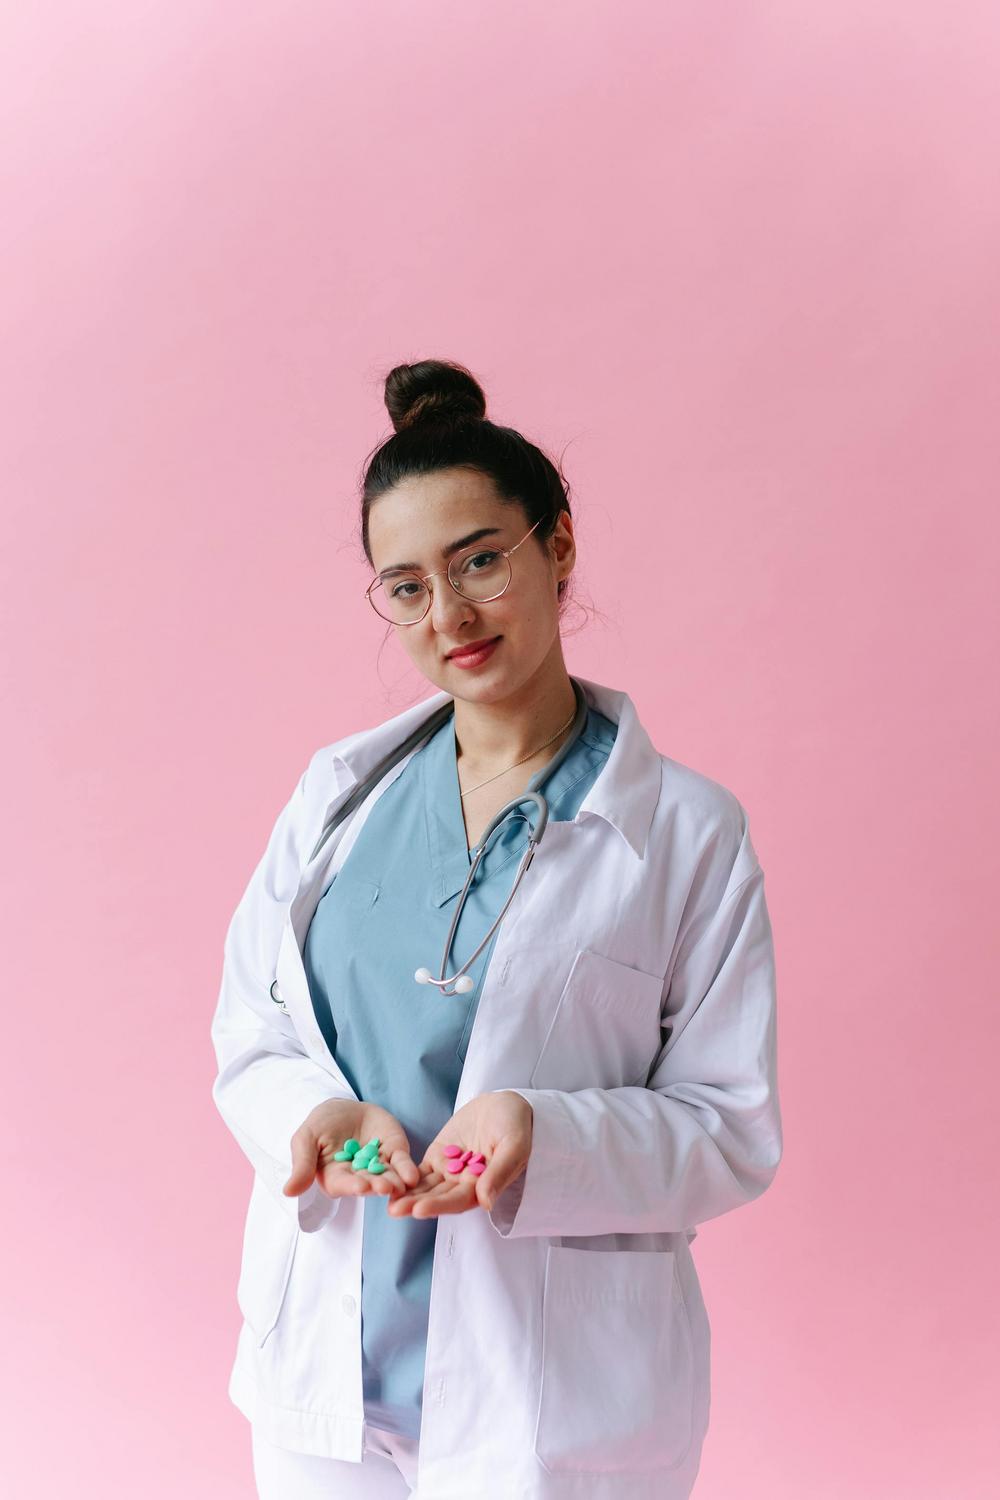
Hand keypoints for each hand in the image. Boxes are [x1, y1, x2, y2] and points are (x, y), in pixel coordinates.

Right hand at [283, 1099, 421, 1202]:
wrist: (344, 1108)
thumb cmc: (321, 1125)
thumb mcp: (306, 1139)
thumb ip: (302, 1165)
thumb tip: (287, 1192)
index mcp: (335, 1178)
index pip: (344, 1184)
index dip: (352, 1185)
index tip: (360, 1186)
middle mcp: (359, 1177)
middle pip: (369, 1183)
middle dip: (377, 1185)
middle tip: (385, 1187)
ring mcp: (379, 1166)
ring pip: (388, 1177)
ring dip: (395, 1182)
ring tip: (402, 1184)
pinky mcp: (395, 1154)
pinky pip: (402, 1164)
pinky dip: (407, 1170)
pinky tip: (413, 1176)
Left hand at [387, 1091, 532, 1219]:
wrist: (505, 1105)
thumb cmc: (516, 1125)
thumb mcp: (514, 1145)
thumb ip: (499, 1172)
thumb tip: (486, 1202)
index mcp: (484, 1186)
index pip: (459, 1200)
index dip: (440, 1205)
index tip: (419, 1209)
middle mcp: (464, 1183)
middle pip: (438, 1197)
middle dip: (416, 1204)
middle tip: (395, 1210)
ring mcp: (450, 1170)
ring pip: (426, 1187)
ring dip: (408, 1195)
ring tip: (387, 1202)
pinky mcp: (438, 1156)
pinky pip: (420, 1170)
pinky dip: (405, 1177)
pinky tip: (389, 1182)